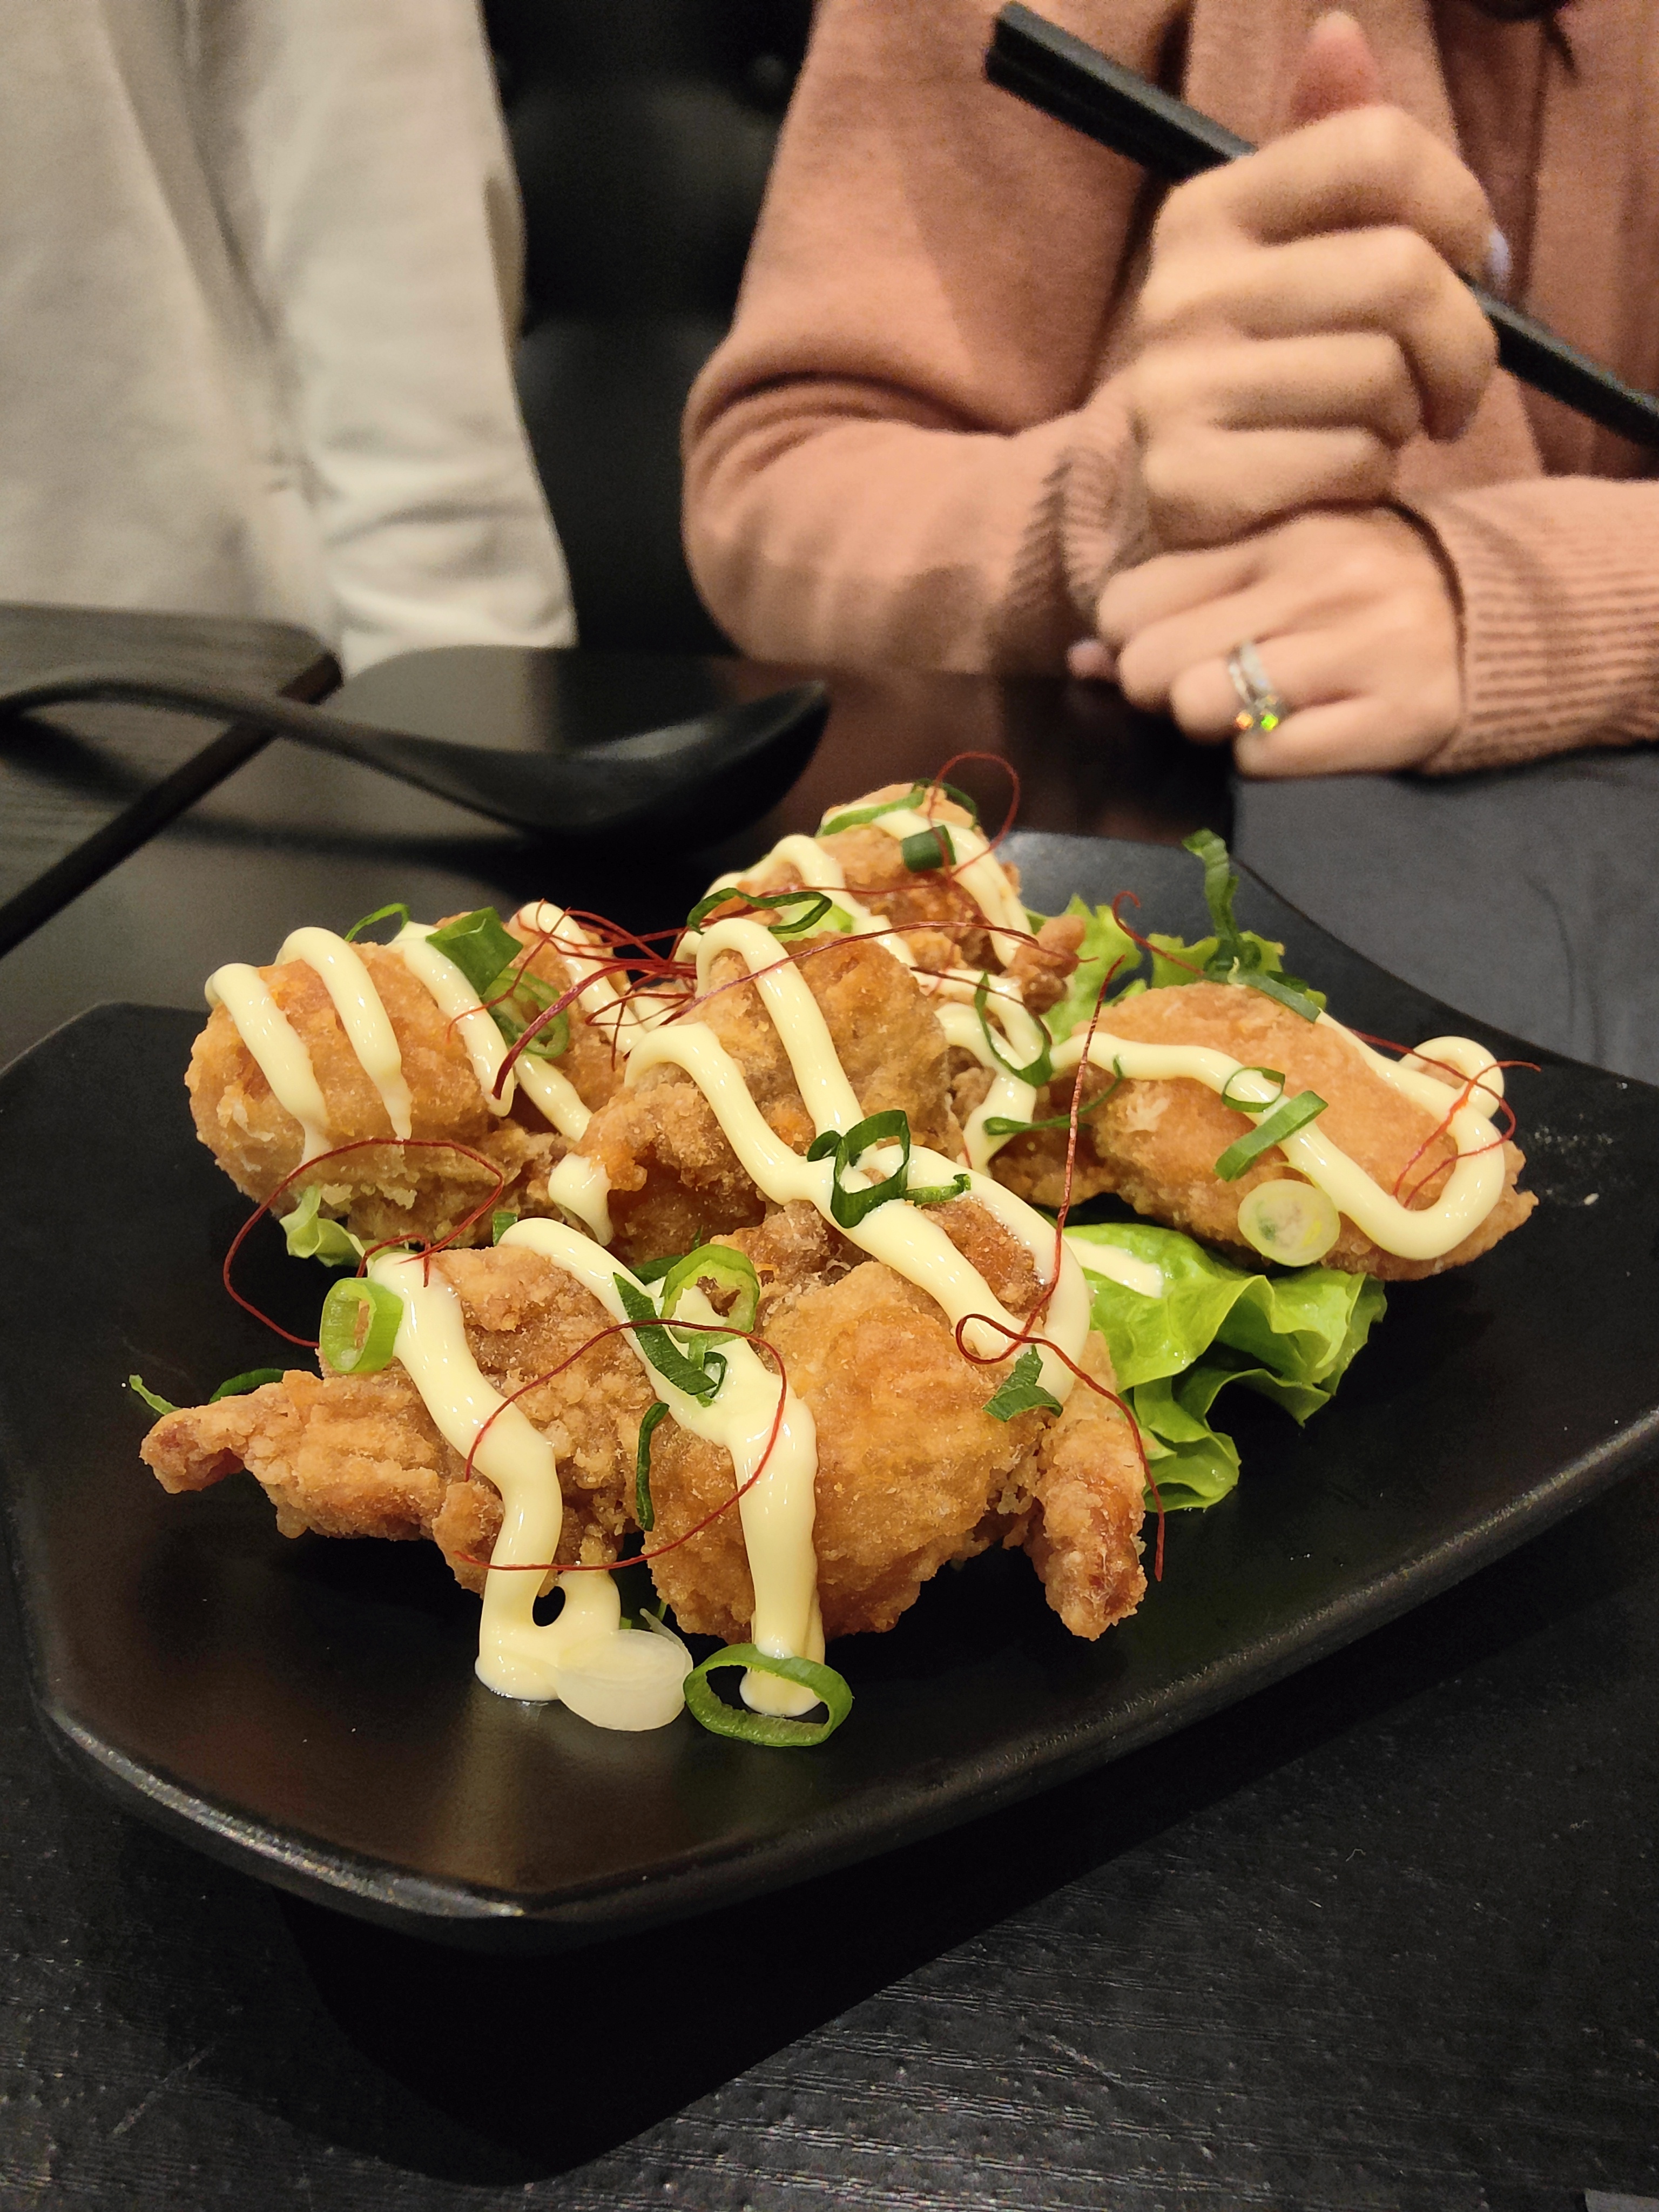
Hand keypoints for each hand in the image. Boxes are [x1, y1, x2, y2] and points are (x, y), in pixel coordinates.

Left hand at [1091, 507, 1461, 775]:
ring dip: (1213, 728)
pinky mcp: (1397, 716)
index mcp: (1274, 530)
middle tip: (1212, 688)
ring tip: (1256, 711)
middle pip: (1151, 665)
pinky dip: (1266, 763)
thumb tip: (1079, 659)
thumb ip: (1174, 601)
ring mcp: (1361, 646)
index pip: (1128, 602)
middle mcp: (1317, 578)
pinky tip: (1303, 736)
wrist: (1498, 618)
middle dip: (1163, 692)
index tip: (1174, 647)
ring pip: (1199, 708)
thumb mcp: (1271, 568)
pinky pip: (1265, 761)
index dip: (1131, 643)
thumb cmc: (1359, 594)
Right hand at [1120, 11, 1499, 550]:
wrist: (1169, 508)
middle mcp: (1177, 293)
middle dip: (1461, 340)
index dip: (1459, 204)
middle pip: (1399, 273)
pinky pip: (1348, 464)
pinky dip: (1368, 481)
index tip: (1469, 261)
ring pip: (1381, 379)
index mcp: (1205, 212)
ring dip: (1407, 418)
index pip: (1375, 148)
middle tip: (1449, 381)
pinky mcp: (1187, 485)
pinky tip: (1334, 479)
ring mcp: (1173, 392)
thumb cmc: (1268, 370)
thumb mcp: (1291, 249)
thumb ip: (1327, 151)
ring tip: (1374, 428)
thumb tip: (1339, 36)